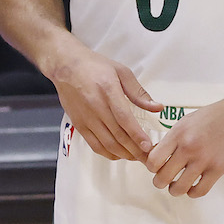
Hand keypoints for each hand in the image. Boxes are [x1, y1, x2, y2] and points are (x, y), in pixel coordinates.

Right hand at [50, 40, 164, 161]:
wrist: (65, 65)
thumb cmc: (94, 66)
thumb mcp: (121, 71)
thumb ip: (139, 92)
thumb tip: (157, 107)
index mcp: (108, 89)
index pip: (124, 118)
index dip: (137, 135)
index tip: (148, 146)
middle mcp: (95, 105)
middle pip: (117, 134)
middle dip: (135, 150)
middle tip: (148, 157)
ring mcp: (86, 117)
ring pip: (107, 143)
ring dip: (124, 154)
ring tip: (137, 157)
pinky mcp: (79, 124)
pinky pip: (94, 144)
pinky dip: (108, 153)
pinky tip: (119, 154)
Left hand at [144, 95, 223, 197]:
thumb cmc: (210, 117)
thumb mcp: (185, 122)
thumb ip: (171, 139)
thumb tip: (155, 157)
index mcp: (177, 134)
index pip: (153, 160)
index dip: (151, 167)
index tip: (155, 167)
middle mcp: (188, 147)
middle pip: (163, 177)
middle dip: (159, 182)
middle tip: (163, 180)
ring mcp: (204, 159)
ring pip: (179, 188)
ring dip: (175, 190)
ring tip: (176, 185)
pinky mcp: (218, 169)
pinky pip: (200, 191)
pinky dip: (192, 193)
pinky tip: (192, 187)